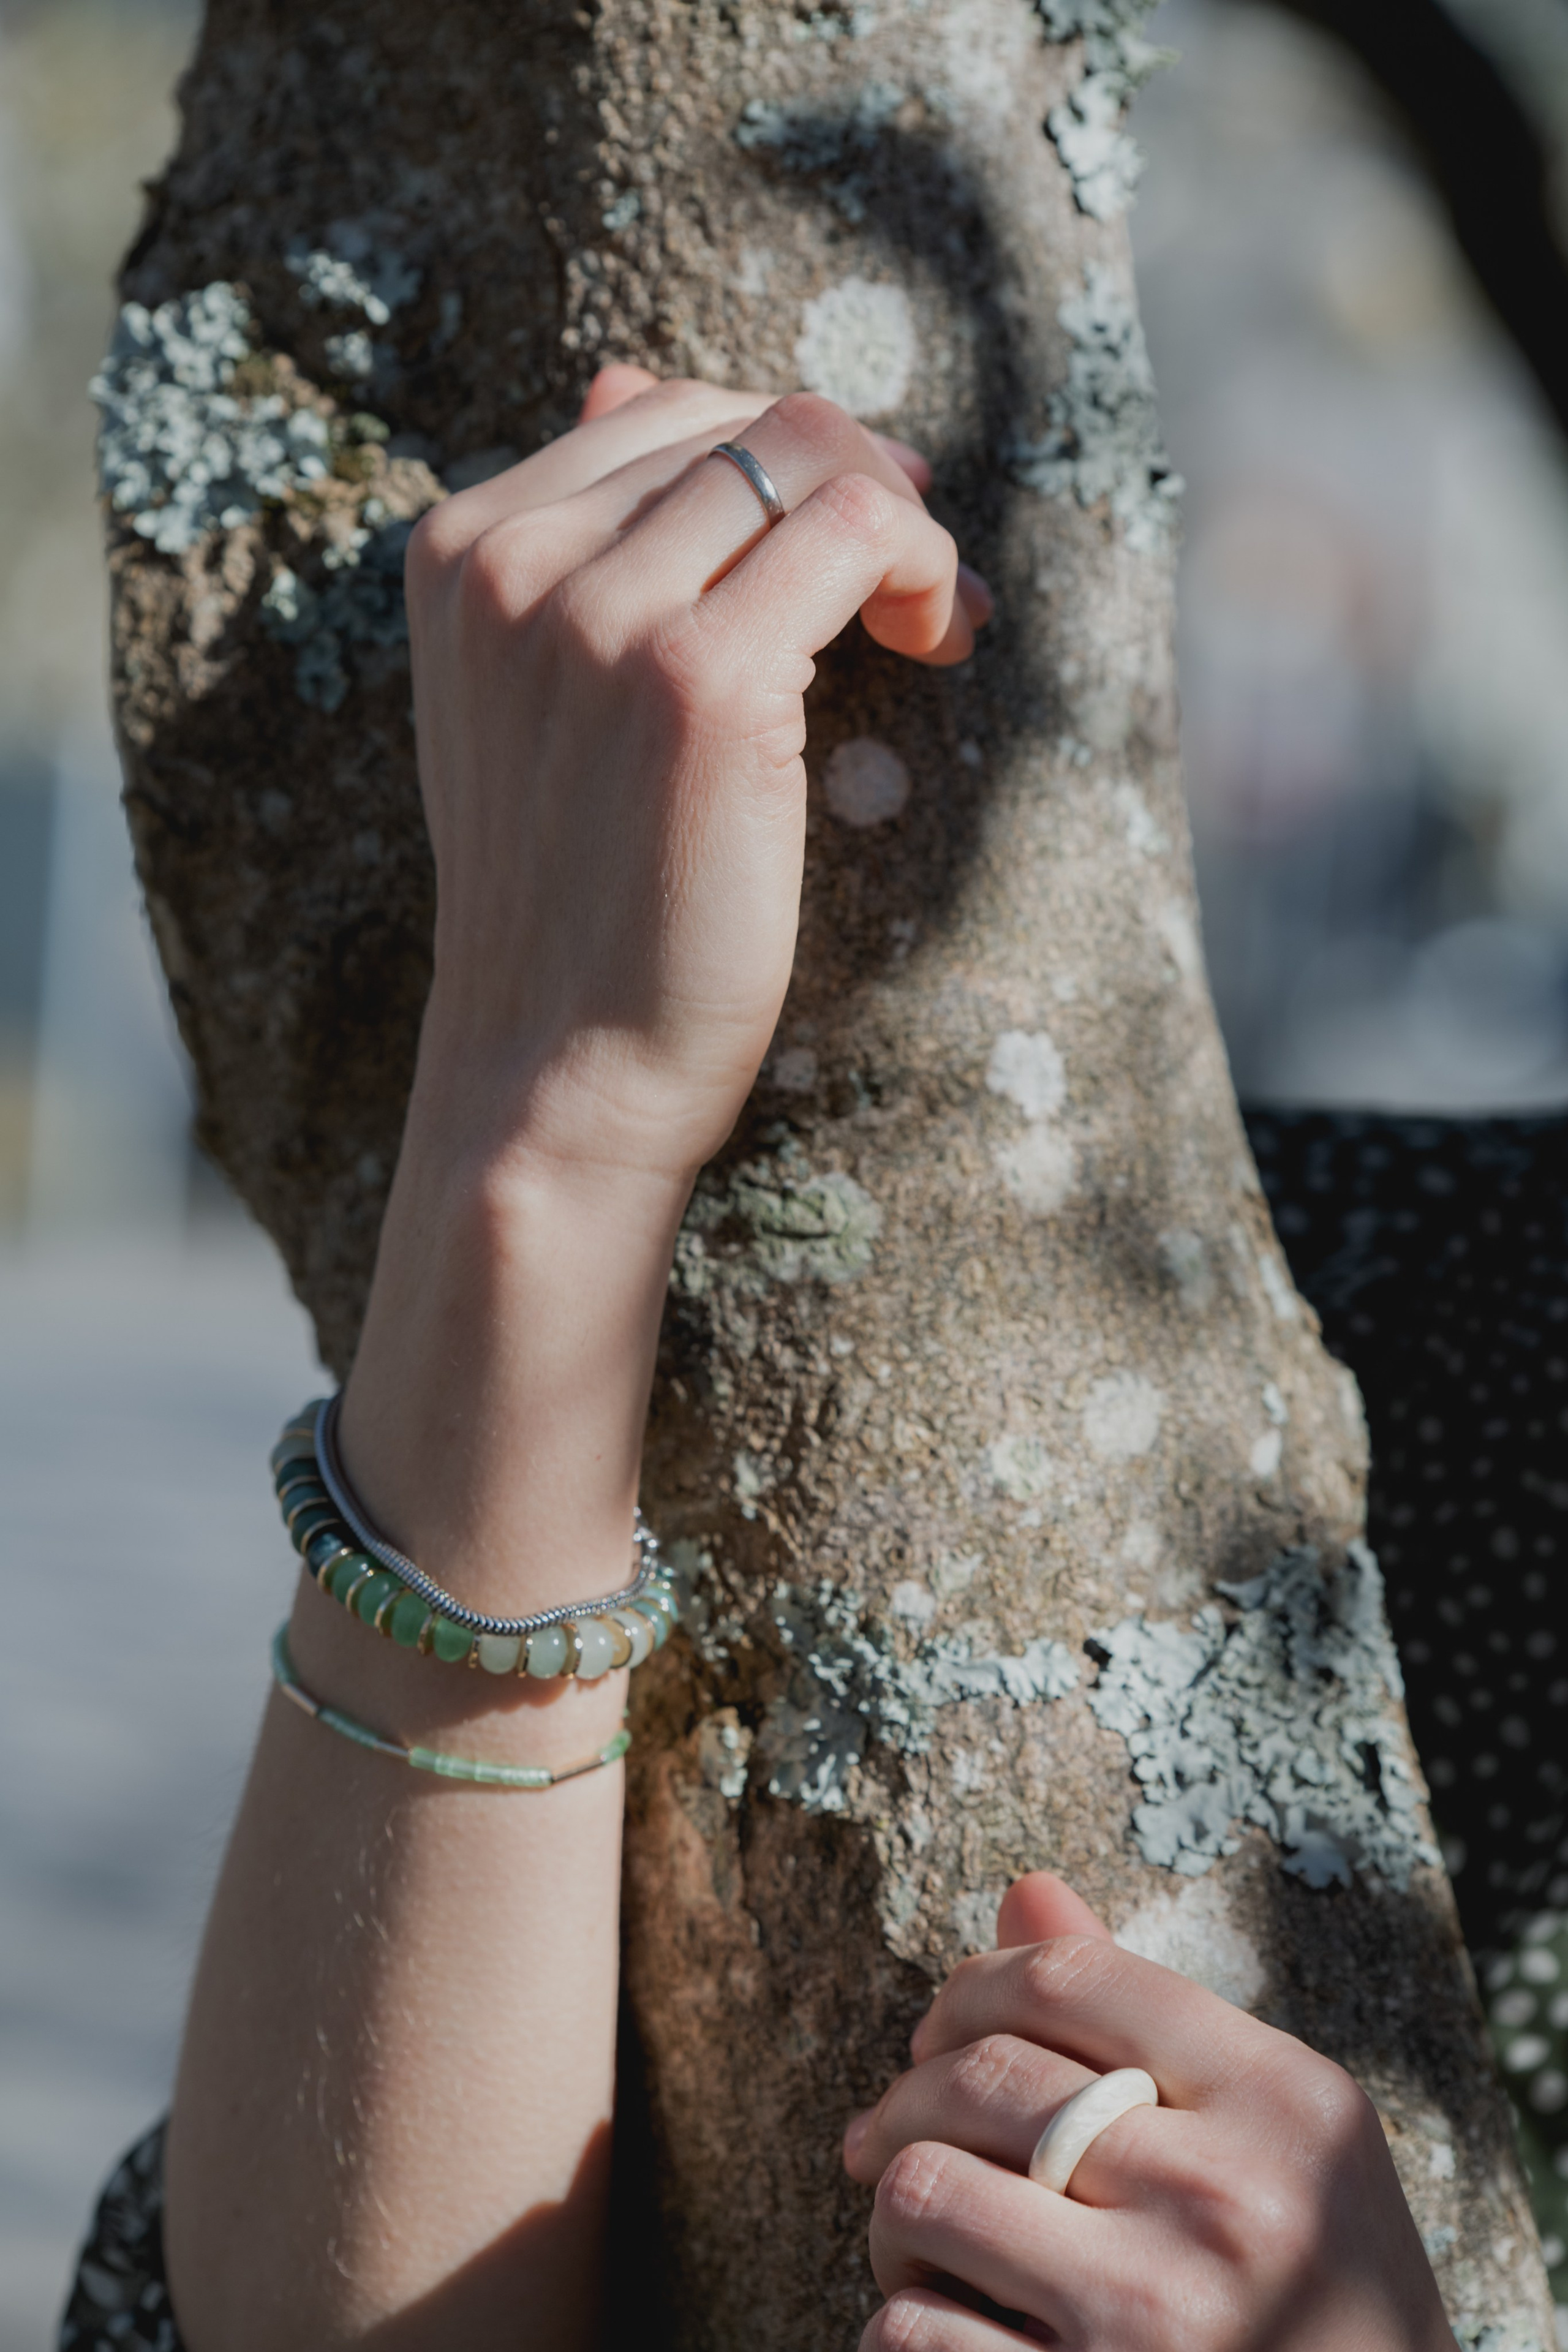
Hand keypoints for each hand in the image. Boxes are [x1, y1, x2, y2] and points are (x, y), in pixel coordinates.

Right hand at [335, 367, 987, 1618]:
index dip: (781, 459)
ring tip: (931, 625)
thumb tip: (628, 380)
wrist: (555, 1077)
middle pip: (747, 423)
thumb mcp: (541, 706)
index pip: (658, 413)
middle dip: (858, 484)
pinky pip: (859, 531)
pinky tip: (939, 641)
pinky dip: (925, 566)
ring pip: (814, 458)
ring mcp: (599, 614)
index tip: (850, 546)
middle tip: (913, 585)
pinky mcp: (700, 680)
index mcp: (459, 553)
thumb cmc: (574, 905)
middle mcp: (515, 562)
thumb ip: (582, 548)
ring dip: (905, 526)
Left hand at [843, 1875, 1450, 2351]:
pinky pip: (912, 2333)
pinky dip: (899, 2324)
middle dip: (907, 2100)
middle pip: (983, 2076)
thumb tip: (1027, 1890)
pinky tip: (944, 2326)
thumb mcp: (1276, 2138)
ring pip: (924, 2190)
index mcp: (1282, 2102)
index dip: (971, 1988)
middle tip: (887, 2139)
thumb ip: (1149, 2018)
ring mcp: (1163, 2317)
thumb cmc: (1316, 2285)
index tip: (935, 2035)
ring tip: (914, 2240)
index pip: (1070, 1975)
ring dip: (892, 2214)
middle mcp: (1231, 2199)